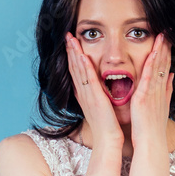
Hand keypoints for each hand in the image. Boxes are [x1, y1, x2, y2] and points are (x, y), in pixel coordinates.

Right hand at [65, 32, 122, 148]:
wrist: (108, 140)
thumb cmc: (108, 126)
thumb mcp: (102, 107)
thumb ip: (101, 95)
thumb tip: (104, 87)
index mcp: (85, 95)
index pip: (77, 72)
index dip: (72, 57)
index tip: (71, 43)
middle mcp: (83, 93)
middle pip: (74, 68)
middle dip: (70, 51)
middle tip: (66, 35)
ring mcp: (88, 95)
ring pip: (78, 70)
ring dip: (74, 54)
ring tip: (70, 39)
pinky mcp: (95, 99)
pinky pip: (88, 80)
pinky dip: (84, 68)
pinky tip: (82, 56)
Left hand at [129, 32, 173, 145]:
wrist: (150, 144)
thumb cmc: (151, 130)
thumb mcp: (160, 107)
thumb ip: (166, 91)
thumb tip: (171, 76)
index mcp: (160, 92)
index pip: (165, 68)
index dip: (167, 53)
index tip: (169, 39)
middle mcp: (159, 90)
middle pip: (164, 64)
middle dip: (167, 46)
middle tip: (169, 30)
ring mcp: (153, 93)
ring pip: (159, 67)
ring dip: (161, 50)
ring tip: (164, 34)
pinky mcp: (145, 97)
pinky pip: (149, 77)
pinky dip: (152, 64)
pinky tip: (153, 52)